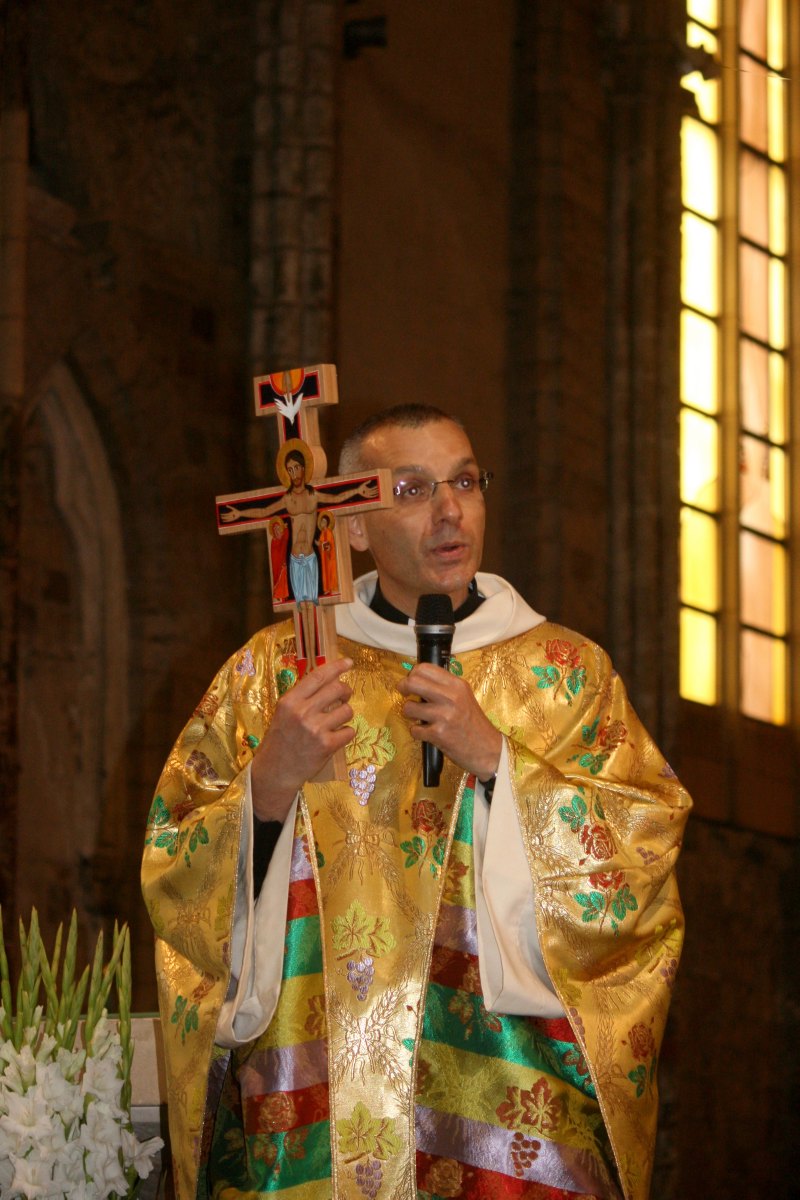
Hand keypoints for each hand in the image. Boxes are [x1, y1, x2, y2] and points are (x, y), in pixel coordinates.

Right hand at [251, 658, 353, 820]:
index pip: (318, 676)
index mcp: (290, 701)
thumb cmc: (281, 739)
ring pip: (347, 710)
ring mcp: (316, 729)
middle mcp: (302, 712)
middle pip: (337, 689)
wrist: (277, 770)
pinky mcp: (327, 746)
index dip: (337, 667)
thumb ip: (302, 696)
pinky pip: (350, 731)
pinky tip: (336, 737)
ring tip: (337, 720)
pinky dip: (346, 733)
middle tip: (345, 695)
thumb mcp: (284, 713)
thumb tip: (328, 678)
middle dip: (346, 691)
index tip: (349, 663)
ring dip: (346, 713)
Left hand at [397, 664, 501, 780]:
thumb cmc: (473, 723)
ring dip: (409, 713)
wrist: (488, 749)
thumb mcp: (464, 697)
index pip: (425, 668)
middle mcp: (451, 697)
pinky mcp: (439, 734)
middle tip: (405, 693)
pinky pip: (414, 729)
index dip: (413, 674)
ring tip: (419, 717)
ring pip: (409, 707)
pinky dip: (417, 732)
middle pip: (413, 682)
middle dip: (403, 687)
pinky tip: (427, 733)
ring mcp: (444, 715)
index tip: (412, 681)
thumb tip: (416, 679)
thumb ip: (444, 687)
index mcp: (457, 684)